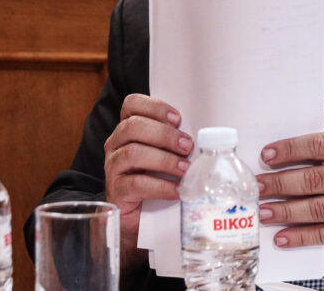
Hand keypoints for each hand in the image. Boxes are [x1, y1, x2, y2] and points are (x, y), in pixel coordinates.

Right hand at [103, 94, 193, 247]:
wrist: (141, 218)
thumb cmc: (158, 179)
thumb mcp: (167, 154)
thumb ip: (177, 141)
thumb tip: (210, 135)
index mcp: (128, 129)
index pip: (131, 105)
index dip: (154, 107)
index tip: (177, 118)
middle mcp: (116, 144)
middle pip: (133, 126)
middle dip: (165, 134)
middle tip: (188, 146)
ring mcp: (113, 167)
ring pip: (133, 153)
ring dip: (165, 160)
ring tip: (185, 169)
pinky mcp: (116, 191)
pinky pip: (136, 184)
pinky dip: (160, 186)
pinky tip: (177, 190)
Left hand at [256, 132, 323, 246]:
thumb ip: (322, 153)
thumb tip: (278, 159)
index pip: (320, 145)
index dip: (291, 149)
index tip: (267, 156)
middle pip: (315, 179)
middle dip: (281, 184)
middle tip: (258, 187)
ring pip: (317, 208)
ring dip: (285, 211)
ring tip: (264, 212)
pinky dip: (300, 237)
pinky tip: (282, 236)